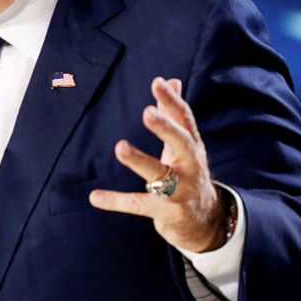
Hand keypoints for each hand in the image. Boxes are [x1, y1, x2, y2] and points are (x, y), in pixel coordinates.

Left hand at [88, 77, 227, 252]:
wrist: (206, 220)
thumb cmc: (188, 171)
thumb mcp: (184, 143)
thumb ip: (174, 113)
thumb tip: (172, 79)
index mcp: (192, 145)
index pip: (185, 119)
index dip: (172, 100)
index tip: (157, 82)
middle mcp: (191, 166)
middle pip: (181, 143)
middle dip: (165, 128)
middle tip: (147, 112)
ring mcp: (180, 190)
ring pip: (160, 175)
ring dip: (140, 160)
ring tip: (120, 146)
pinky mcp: (167, 212)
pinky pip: (139, 205)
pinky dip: (116, 201)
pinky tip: (95, 197)